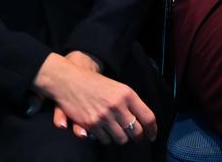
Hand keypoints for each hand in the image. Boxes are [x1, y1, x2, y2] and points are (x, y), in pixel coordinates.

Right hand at [34, 53, 156, 144]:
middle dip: (138, 137)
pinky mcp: (91, 124)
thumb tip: (145, 122)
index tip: (152, 135)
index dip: (152, 130)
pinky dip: (107, 139)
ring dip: (122, 138)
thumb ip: (131, 103)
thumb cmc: (95, 84)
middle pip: (136, 132)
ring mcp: (104, 116)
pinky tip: (105, 132)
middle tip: (136, 137)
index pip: (147, 117)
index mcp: (127, 95)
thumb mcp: (118, 88)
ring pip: (121, 139)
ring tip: (120, 133)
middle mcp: (117, 106)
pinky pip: (105, 140)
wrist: (70, 81)